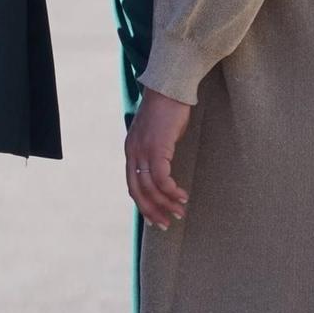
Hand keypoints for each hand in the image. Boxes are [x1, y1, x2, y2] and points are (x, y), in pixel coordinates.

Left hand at [124, 88, 191, 229]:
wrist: (170, 88)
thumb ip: (155, 150)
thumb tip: (164, 167)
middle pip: (138, 192)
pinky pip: (162, 179)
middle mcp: (133, 153)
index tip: (155, 217)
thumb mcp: (156, 133)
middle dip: (152, 211)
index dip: (143, 204)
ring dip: (166, 204)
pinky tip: (182, 196)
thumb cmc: (167, 109)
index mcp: (131, 150)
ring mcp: (143, 151)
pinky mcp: (157, 149)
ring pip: (151, 189)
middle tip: (166, 224)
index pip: (132, 185)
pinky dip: (171, 191)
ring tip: (180, 212)